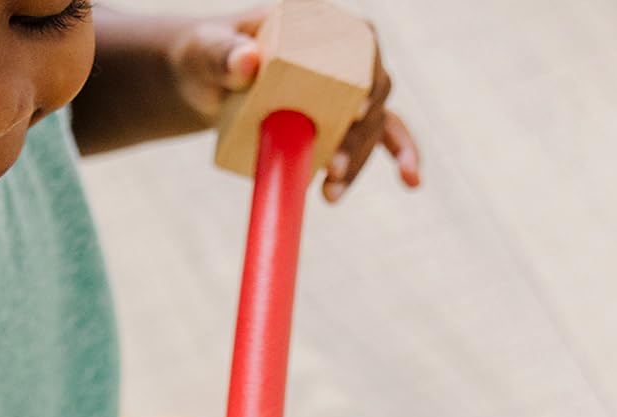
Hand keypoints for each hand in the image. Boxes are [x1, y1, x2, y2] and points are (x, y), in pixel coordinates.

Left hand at [171, 10, 422, 201]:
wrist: (203, 83)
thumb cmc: (204, 58)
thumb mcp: (205, 51)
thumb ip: (222, 53)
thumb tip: (248, 60)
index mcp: (318, 24)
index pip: (361, 41)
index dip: (368, 73)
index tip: (356, 112)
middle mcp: (341, 53)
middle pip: (372, 90)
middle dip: (361, 136)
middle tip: (334, 169)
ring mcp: (344, 88)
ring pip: (375, 122)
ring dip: (362, 160)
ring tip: (332, 193)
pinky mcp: (341, 118)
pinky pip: (381, 136)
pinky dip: (399, 156)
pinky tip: (413, 183)